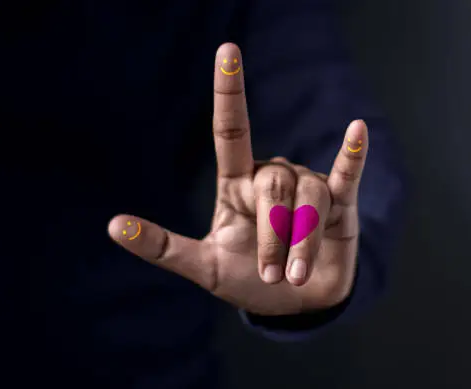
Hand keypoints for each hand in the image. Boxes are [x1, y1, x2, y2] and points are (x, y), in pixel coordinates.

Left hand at [108, 43, 368, 315]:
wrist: (293, 305)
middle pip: (273, 183)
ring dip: (301, 239)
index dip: (230, 91)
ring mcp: (308, 186)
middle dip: (273, 233)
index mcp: (237, 184)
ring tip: (295, 276)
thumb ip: (163, 248)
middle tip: (274, 275)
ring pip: (307, 195)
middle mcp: (272, 177)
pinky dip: (352, 154)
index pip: (232, 130)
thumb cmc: (248, 280)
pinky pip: (347, 173)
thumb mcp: (204, 267)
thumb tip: (112, 225)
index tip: (227, 50)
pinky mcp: (341, 201)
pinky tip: (358, 129)